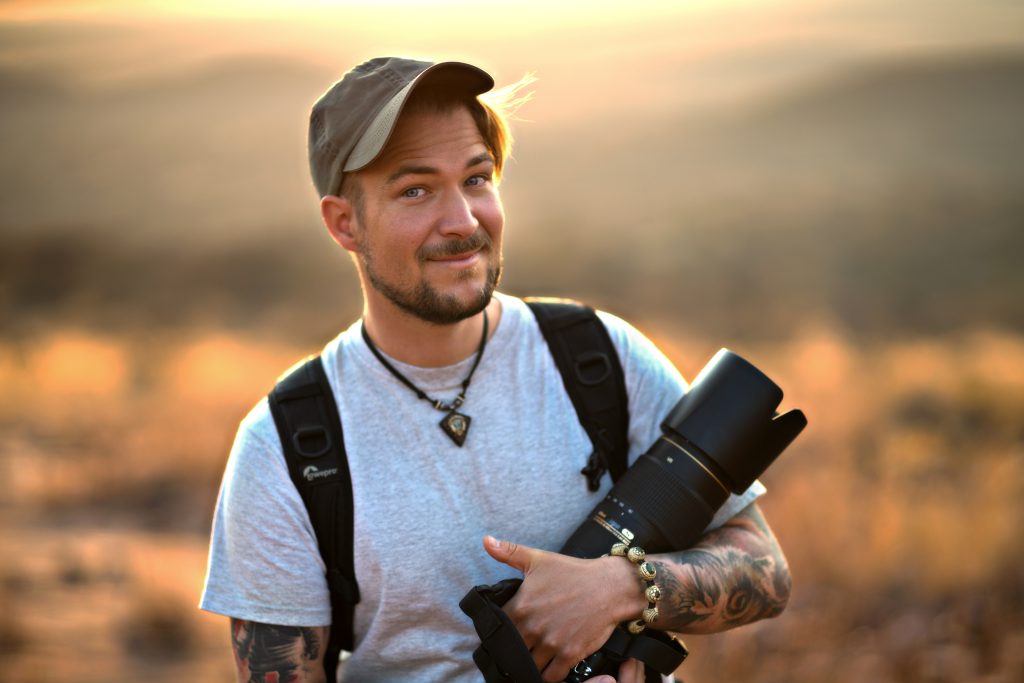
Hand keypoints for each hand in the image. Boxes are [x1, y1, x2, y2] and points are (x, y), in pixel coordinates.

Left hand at [483, 536, 644, 682]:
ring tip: (534, 657)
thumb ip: (509, 552)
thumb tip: (486, 541)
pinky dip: (548, 675)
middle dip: (515, 649)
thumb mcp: (538, 558)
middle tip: (521, 646)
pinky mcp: (570, 654)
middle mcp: (533, 627)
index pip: (498, 628)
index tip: (507, 631)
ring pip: (529, 665)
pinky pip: (551, 676)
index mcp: (521, 606)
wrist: (610, 586)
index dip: (501, 631)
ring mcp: (551, 643)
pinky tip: (549, 666)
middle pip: (512, 650)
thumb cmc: (574, 573)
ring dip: (530, 663)